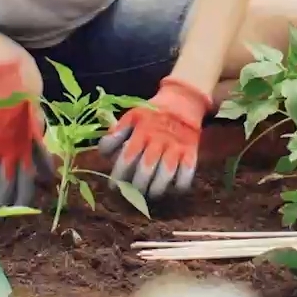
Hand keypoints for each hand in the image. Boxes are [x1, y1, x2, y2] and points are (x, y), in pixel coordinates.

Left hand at [97, 76, 209, 201]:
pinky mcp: (191, 152)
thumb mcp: (132, 116)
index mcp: (142, 130)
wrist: (183, 102)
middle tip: (131, 193)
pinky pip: (186, 175)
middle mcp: (159, 140)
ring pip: (165, 175)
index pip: (127, 157)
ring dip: (156, 189)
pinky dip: (178, 187)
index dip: (119, 174)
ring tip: (149, 194)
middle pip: (145, 169)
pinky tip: (170, 189)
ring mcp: (176, 147)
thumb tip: (105, 151)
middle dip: (136, 186)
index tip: (113, 186)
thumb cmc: (152, 114)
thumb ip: (116, 133)